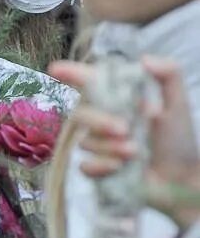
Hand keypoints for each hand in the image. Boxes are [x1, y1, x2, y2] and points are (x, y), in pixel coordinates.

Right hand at [50, 57, 199, 227]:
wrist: (181, 179)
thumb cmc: (178, 140)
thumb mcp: (177, 104)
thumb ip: (168, 75)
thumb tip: (144, 59)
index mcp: (118, 101)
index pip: (89, 83)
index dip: (71, 74)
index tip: (56, 69)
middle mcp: (103, 120)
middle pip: (80, 114)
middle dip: (100, 121)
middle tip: (125, 130)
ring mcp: (97, 145)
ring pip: (85, 142)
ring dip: (110, 147)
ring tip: (135, 153)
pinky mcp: (96, 169)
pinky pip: (85, 165)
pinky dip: (103, 166)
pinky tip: (121, 168)